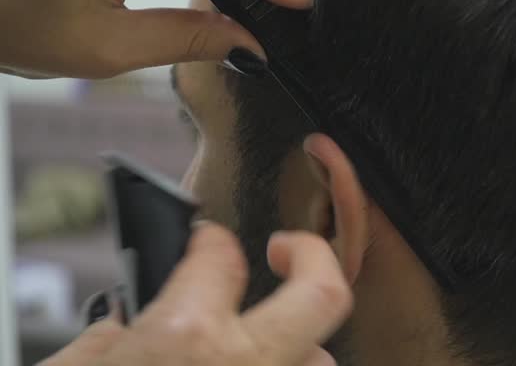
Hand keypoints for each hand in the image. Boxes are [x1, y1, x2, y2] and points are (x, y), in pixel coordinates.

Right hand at [43, 225, 352, 365]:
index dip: (212, 240)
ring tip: (265, 349)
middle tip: (288, 250)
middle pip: (323, 293)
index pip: (220, 258)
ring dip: (298, 351)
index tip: (209, 241)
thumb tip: (132, 325)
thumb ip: (113, 340)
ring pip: (320, 363)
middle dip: (312, 255)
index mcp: (187, 340)